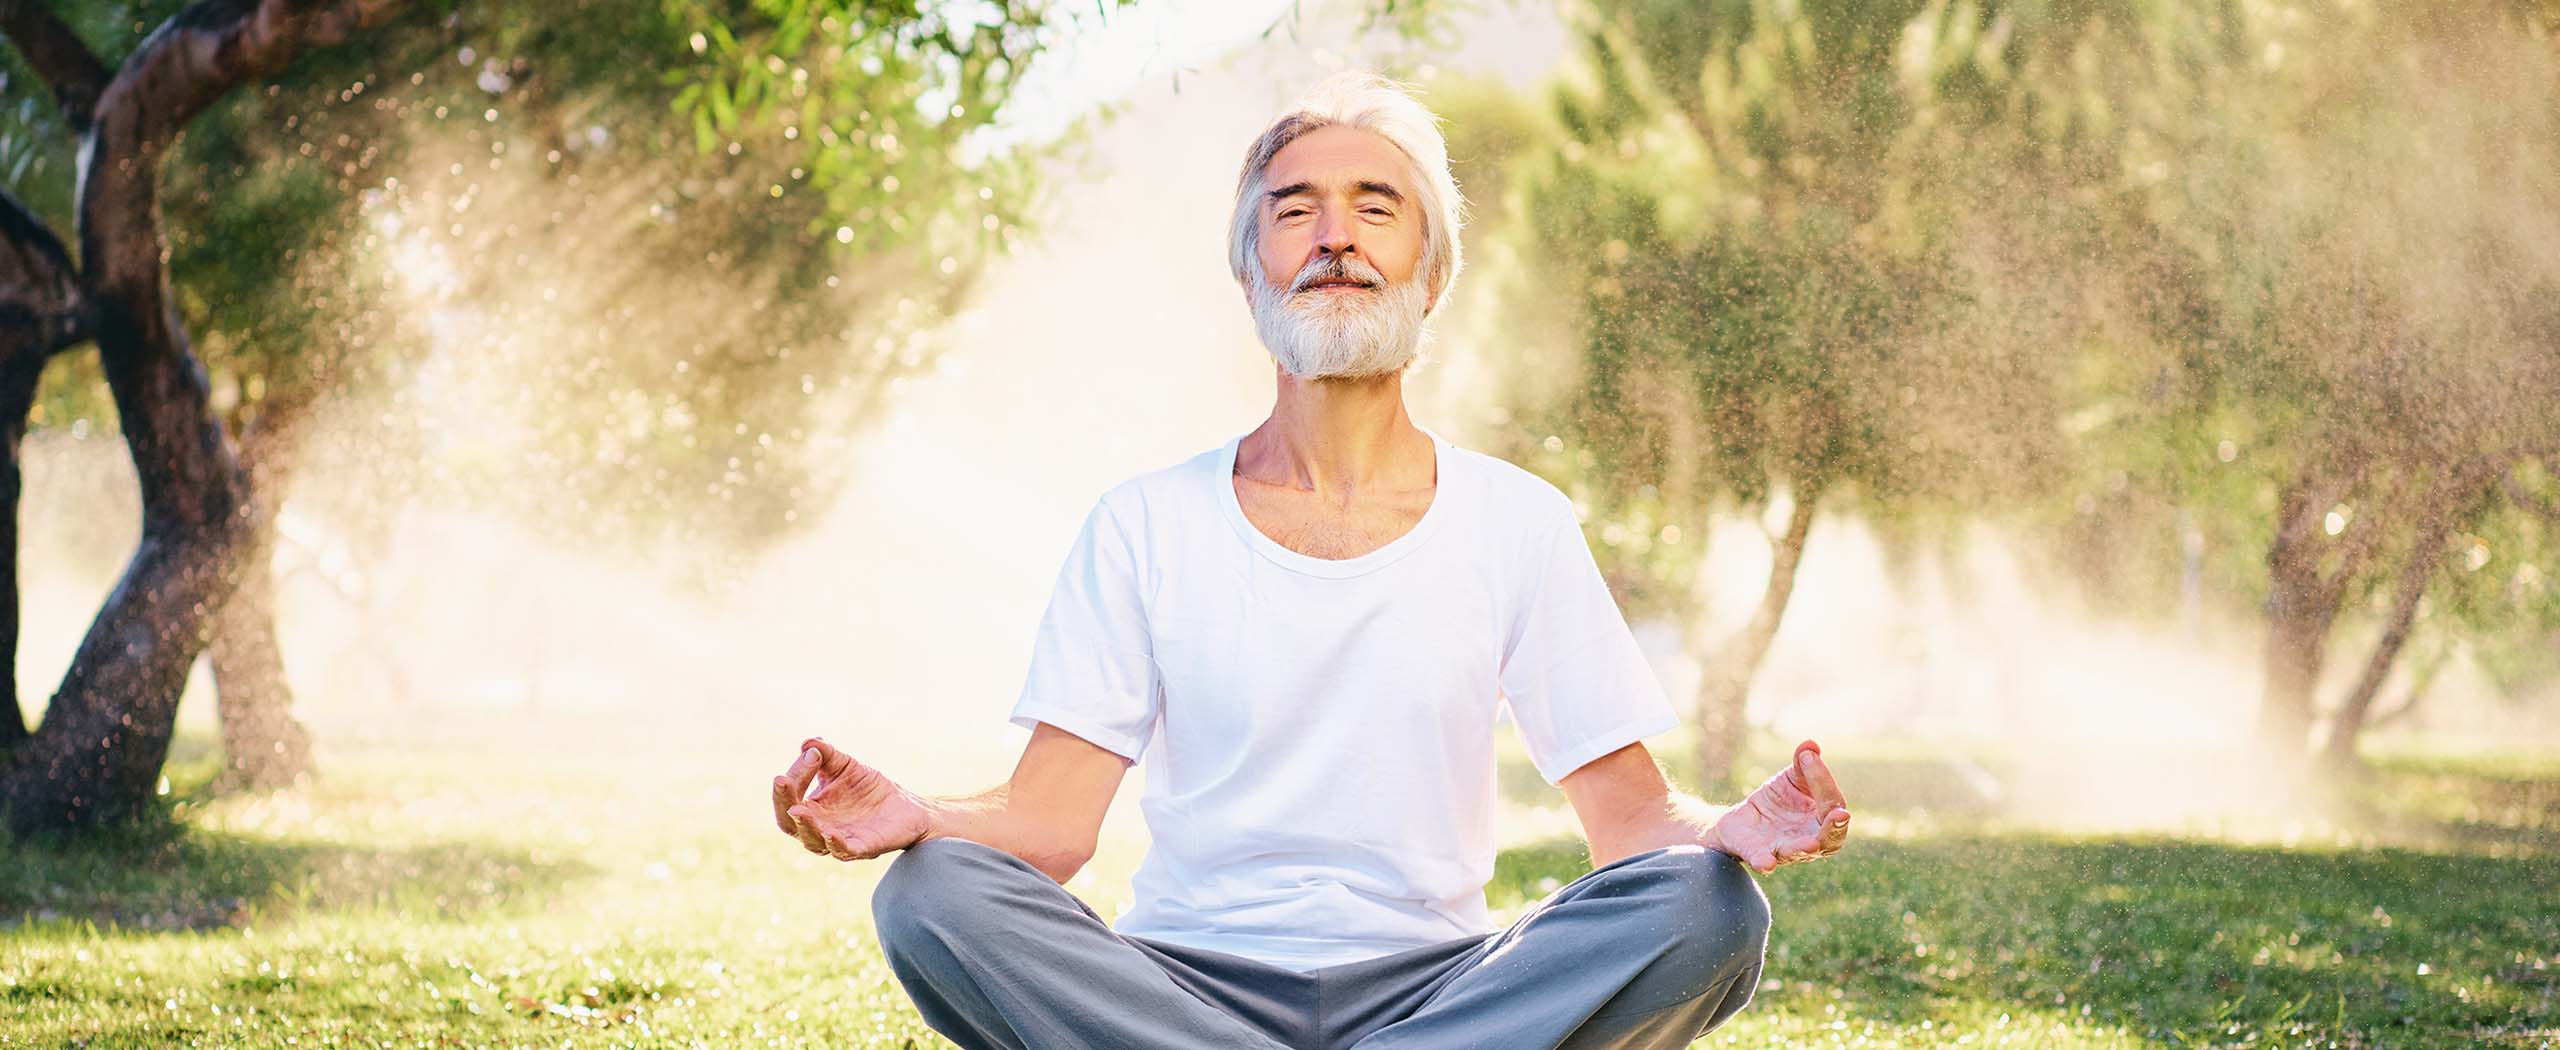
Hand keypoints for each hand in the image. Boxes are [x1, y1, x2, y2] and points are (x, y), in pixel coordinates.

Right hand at [769, 737, 931, 861]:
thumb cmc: (868, 788)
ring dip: (806, 825)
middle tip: (782, 781)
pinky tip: (829, 832)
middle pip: (790, 824)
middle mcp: (819, 829)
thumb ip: (826, 754)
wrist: (906, 805)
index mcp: (811, 810)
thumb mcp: (845, 765)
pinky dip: (835, 843)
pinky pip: (845, 851)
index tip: (809, 754)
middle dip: (783, 802)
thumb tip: (808, 743)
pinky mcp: (864, 848)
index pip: (788, 799)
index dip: (791, 779)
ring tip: (798, 810)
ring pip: (814, 841)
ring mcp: (840, 841)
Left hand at [1709, 739, 1850, 873]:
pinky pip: (1762, 861)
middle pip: (1829, 840)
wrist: (1742, 818)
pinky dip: (1764, 863)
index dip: (1824, 783)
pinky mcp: (1756, 853)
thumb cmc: (1778, 800)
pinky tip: (1766, 864)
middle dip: (1834, 829)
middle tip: (1839, 816)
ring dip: (1802, 849)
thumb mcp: (1791, 777)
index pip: (1832, 804)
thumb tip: (1810, 745)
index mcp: (1822, 820)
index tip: (1809, 758)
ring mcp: (1783, 850)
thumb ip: (1803, 763)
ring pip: (1797, 853)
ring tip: (1810, 845)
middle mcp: (1808, 840)